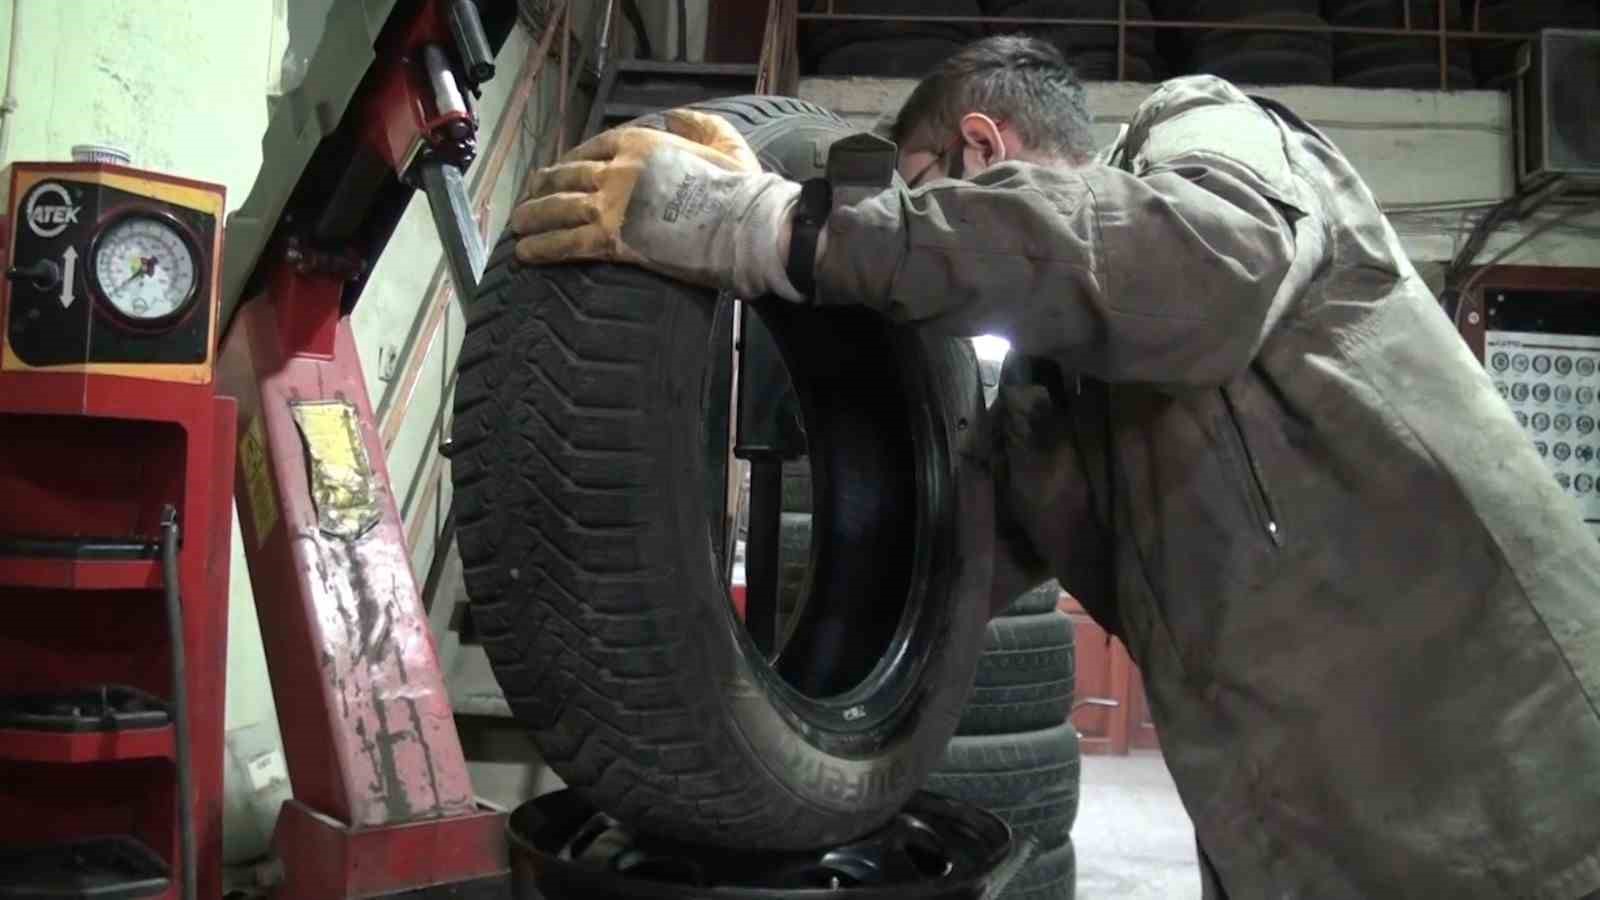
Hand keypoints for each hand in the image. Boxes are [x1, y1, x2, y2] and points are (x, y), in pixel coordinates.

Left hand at [512, 110, 803, 300]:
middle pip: (567, 177)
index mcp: (640, 142)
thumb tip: (674, 117)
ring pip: (558, 209)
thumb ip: (696, 124)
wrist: (742, 224)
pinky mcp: (610, 240)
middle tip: (529, 198)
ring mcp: (610, 205)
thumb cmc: (740, 187)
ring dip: (532, 218)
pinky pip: (566, 243)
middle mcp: (616, 169)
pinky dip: (542, 248)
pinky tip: (526, 253)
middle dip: (544, 188)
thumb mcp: (724, 139)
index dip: (571, 161)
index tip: (559, 171)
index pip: (593, 148)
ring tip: (517, 227)